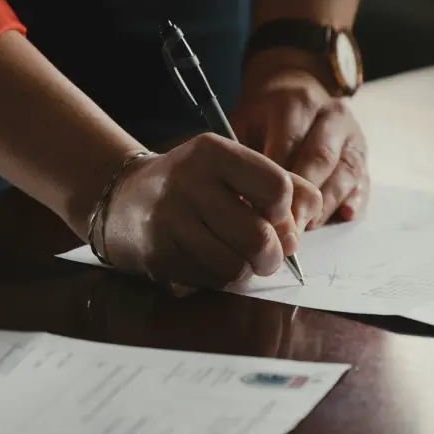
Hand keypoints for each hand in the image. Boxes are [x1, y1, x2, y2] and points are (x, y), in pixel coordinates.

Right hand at [97, 133, 322, 288]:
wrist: (122, 198)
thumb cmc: (192, 184)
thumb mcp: (232, 167)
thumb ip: (280, 183)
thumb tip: (310, 215)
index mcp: (213, 152)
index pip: (277, 188)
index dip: (285, 212)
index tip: (273, 216)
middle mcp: (189, 181)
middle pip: (260, 237)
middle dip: (272, 255)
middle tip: (267, 254)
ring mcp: (170, 219)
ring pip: (235, 266)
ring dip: (244, 270)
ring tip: (236, 257)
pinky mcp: (158, 253)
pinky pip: (209, 280)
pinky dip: (217, 279)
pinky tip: (206, 261)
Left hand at [233, 66, 368, 228]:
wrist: (294, 91)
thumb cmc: (263, 116)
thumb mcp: (244, 121)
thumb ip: (242, 153)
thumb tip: (239, 197)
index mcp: (298, 103)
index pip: (289, 143)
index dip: (277, 180)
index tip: (262, 209)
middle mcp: (331, 115)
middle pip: (321, 158)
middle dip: (303, 197)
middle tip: (286, 228)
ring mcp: (351, 135)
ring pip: (345, 171)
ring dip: (326, 204)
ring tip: (306, 227)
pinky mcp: (363, 154)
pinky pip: (363, 180)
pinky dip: (355, 200)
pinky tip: (344, 215)